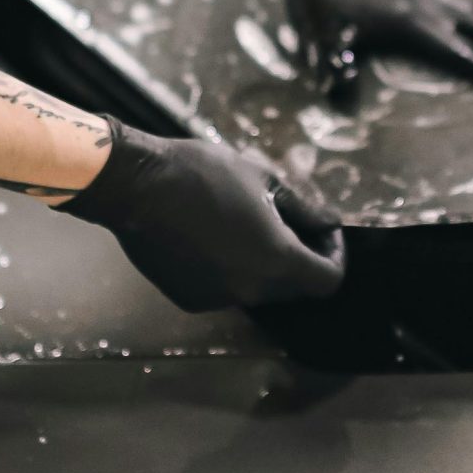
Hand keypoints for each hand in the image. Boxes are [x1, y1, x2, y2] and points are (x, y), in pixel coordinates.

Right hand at [69, 121, 344, 310]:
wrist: (138, 186)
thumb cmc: (203, 173)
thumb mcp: (263, 179)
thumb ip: (304, 208)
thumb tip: (330, 221)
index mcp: (277, 259)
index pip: (327, 280)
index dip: (334, 255)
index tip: (322, 231)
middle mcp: (251, 289)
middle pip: (295, 288)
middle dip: (300, 258)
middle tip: (288, 221)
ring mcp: (218, 299)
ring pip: (259, 289)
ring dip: (264, 264)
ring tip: (245, 224)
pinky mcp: (190, 299)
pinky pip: (226, 290)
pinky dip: (231, 270)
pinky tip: (213, 238)